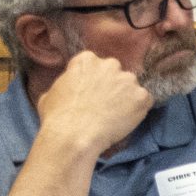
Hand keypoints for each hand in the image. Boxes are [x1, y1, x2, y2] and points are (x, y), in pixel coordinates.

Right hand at [36, 50, 152, 154]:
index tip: (93, 95)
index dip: (95, 82)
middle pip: (116, 74)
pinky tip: (127, 121)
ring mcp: (127, 79)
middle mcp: (109, 64)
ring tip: (116, 117)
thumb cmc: (57, 117)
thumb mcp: (50, 94)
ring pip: (131, 87)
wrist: (73, 135)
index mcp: (86, 60)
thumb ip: (64, 85)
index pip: (96, 66)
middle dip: (113, 87)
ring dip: (127, 99)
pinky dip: (140, 110)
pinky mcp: (141, 97)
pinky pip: (146, 101)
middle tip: (106, 106)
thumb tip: (65, 89)